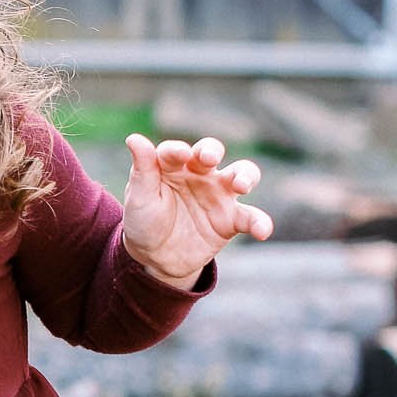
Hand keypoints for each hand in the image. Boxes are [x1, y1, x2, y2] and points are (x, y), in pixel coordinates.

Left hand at [120, 133, 271, 288]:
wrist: (156, 258)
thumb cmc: (145, 222)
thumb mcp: (140, 198)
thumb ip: (142, 170)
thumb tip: (134, 138)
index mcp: (173, 165)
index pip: (176, 151)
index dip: (177, 150)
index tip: (178, 154)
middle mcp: (199, 174)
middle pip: (212, 151)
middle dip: (212, 151)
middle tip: (208, 158)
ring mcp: (218, 194)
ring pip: (241, 174)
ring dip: (245, 175)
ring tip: (242, 185)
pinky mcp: (231, 220)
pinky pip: (250, 217)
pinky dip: (260, 222)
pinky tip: (262, 230)